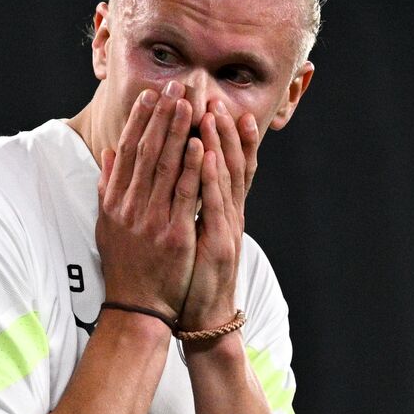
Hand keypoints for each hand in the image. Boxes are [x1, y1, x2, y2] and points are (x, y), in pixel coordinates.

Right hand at [96, 81, 205, 319]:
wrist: (137, 306)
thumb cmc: (125, 265)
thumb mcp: (107, 225)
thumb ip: (108, 188)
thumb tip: (109, 153)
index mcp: (114, 202)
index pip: (127, 151)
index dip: (139, 120)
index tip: (152, 95)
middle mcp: (129, 207)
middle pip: (146, 151)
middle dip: (162, 116)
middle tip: (175, 87)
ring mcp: (151, 220)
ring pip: (166, 167)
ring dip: (179, 132)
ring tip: (189, 104)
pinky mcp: (174, 234)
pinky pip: (186, 194)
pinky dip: (193, 167)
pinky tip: (201, 144)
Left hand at [178, 100, 258, 332]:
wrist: (203, 317)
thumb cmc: (192, 276)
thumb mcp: (192, 235)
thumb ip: (189, 206)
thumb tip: (181, 183)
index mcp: (220, 211)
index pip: (225, 164)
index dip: (225, 135)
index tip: (217, 104)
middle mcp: (229, 214)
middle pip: (232, 163)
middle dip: (225, 129)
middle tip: (217, 96)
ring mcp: (227, 227)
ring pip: (227, 177)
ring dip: (222, 143)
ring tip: (214, 112)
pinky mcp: (219, 242)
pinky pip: (215, 204)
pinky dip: (213, 177)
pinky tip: (209, 154)